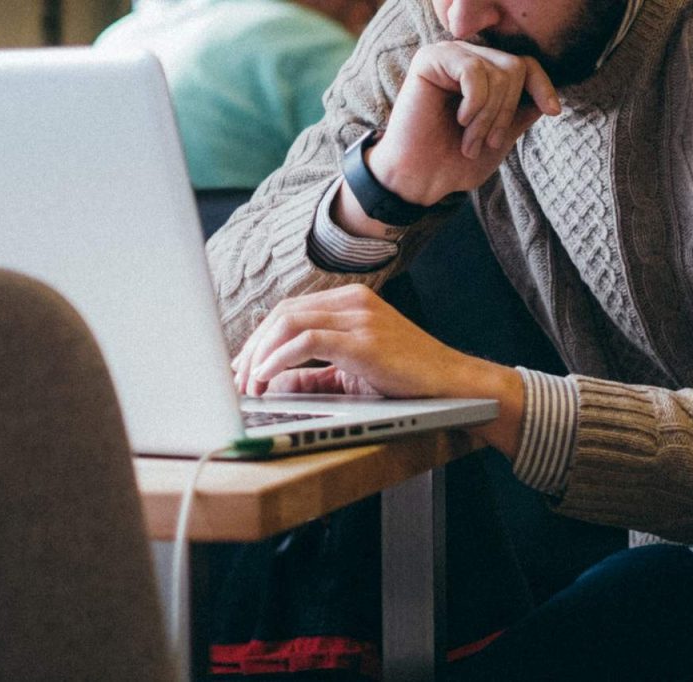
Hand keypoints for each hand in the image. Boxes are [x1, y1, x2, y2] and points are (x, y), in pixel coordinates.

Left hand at [231, 284, 464, 397]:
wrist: (456, 387)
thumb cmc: (408, 381)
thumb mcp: (353, 372)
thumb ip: (315, 374)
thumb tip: (274, 382)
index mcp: (350, 301)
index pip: (289, 310)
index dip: (259, 337)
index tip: (241, 364)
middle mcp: (353, 301)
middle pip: (282, 313)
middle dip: (252, 346)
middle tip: (236, 378)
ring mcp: (359, 317)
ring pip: (288, 322)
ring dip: (260, 354)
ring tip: (248, 382)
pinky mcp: (363, 340)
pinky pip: (306, 341)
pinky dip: (279, 359)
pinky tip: (267, 376)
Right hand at [369, 41, 561, 205]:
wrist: (419, 180)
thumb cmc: (453, 163)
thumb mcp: (500, 137)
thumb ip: (522, 113)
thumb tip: (550, 97)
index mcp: (481, 75)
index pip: (525, 65)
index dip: (543, 86)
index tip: (552, 111)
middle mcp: (465, 59)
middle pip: (515, 68)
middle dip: (506, 112)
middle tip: (486, 142)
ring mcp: (447, 56)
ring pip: (498, 70)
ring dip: (489, 115)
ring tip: (470, 140)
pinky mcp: (429, 60)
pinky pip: (474, 71)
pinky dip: (474, 103)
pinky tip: (459, 120)